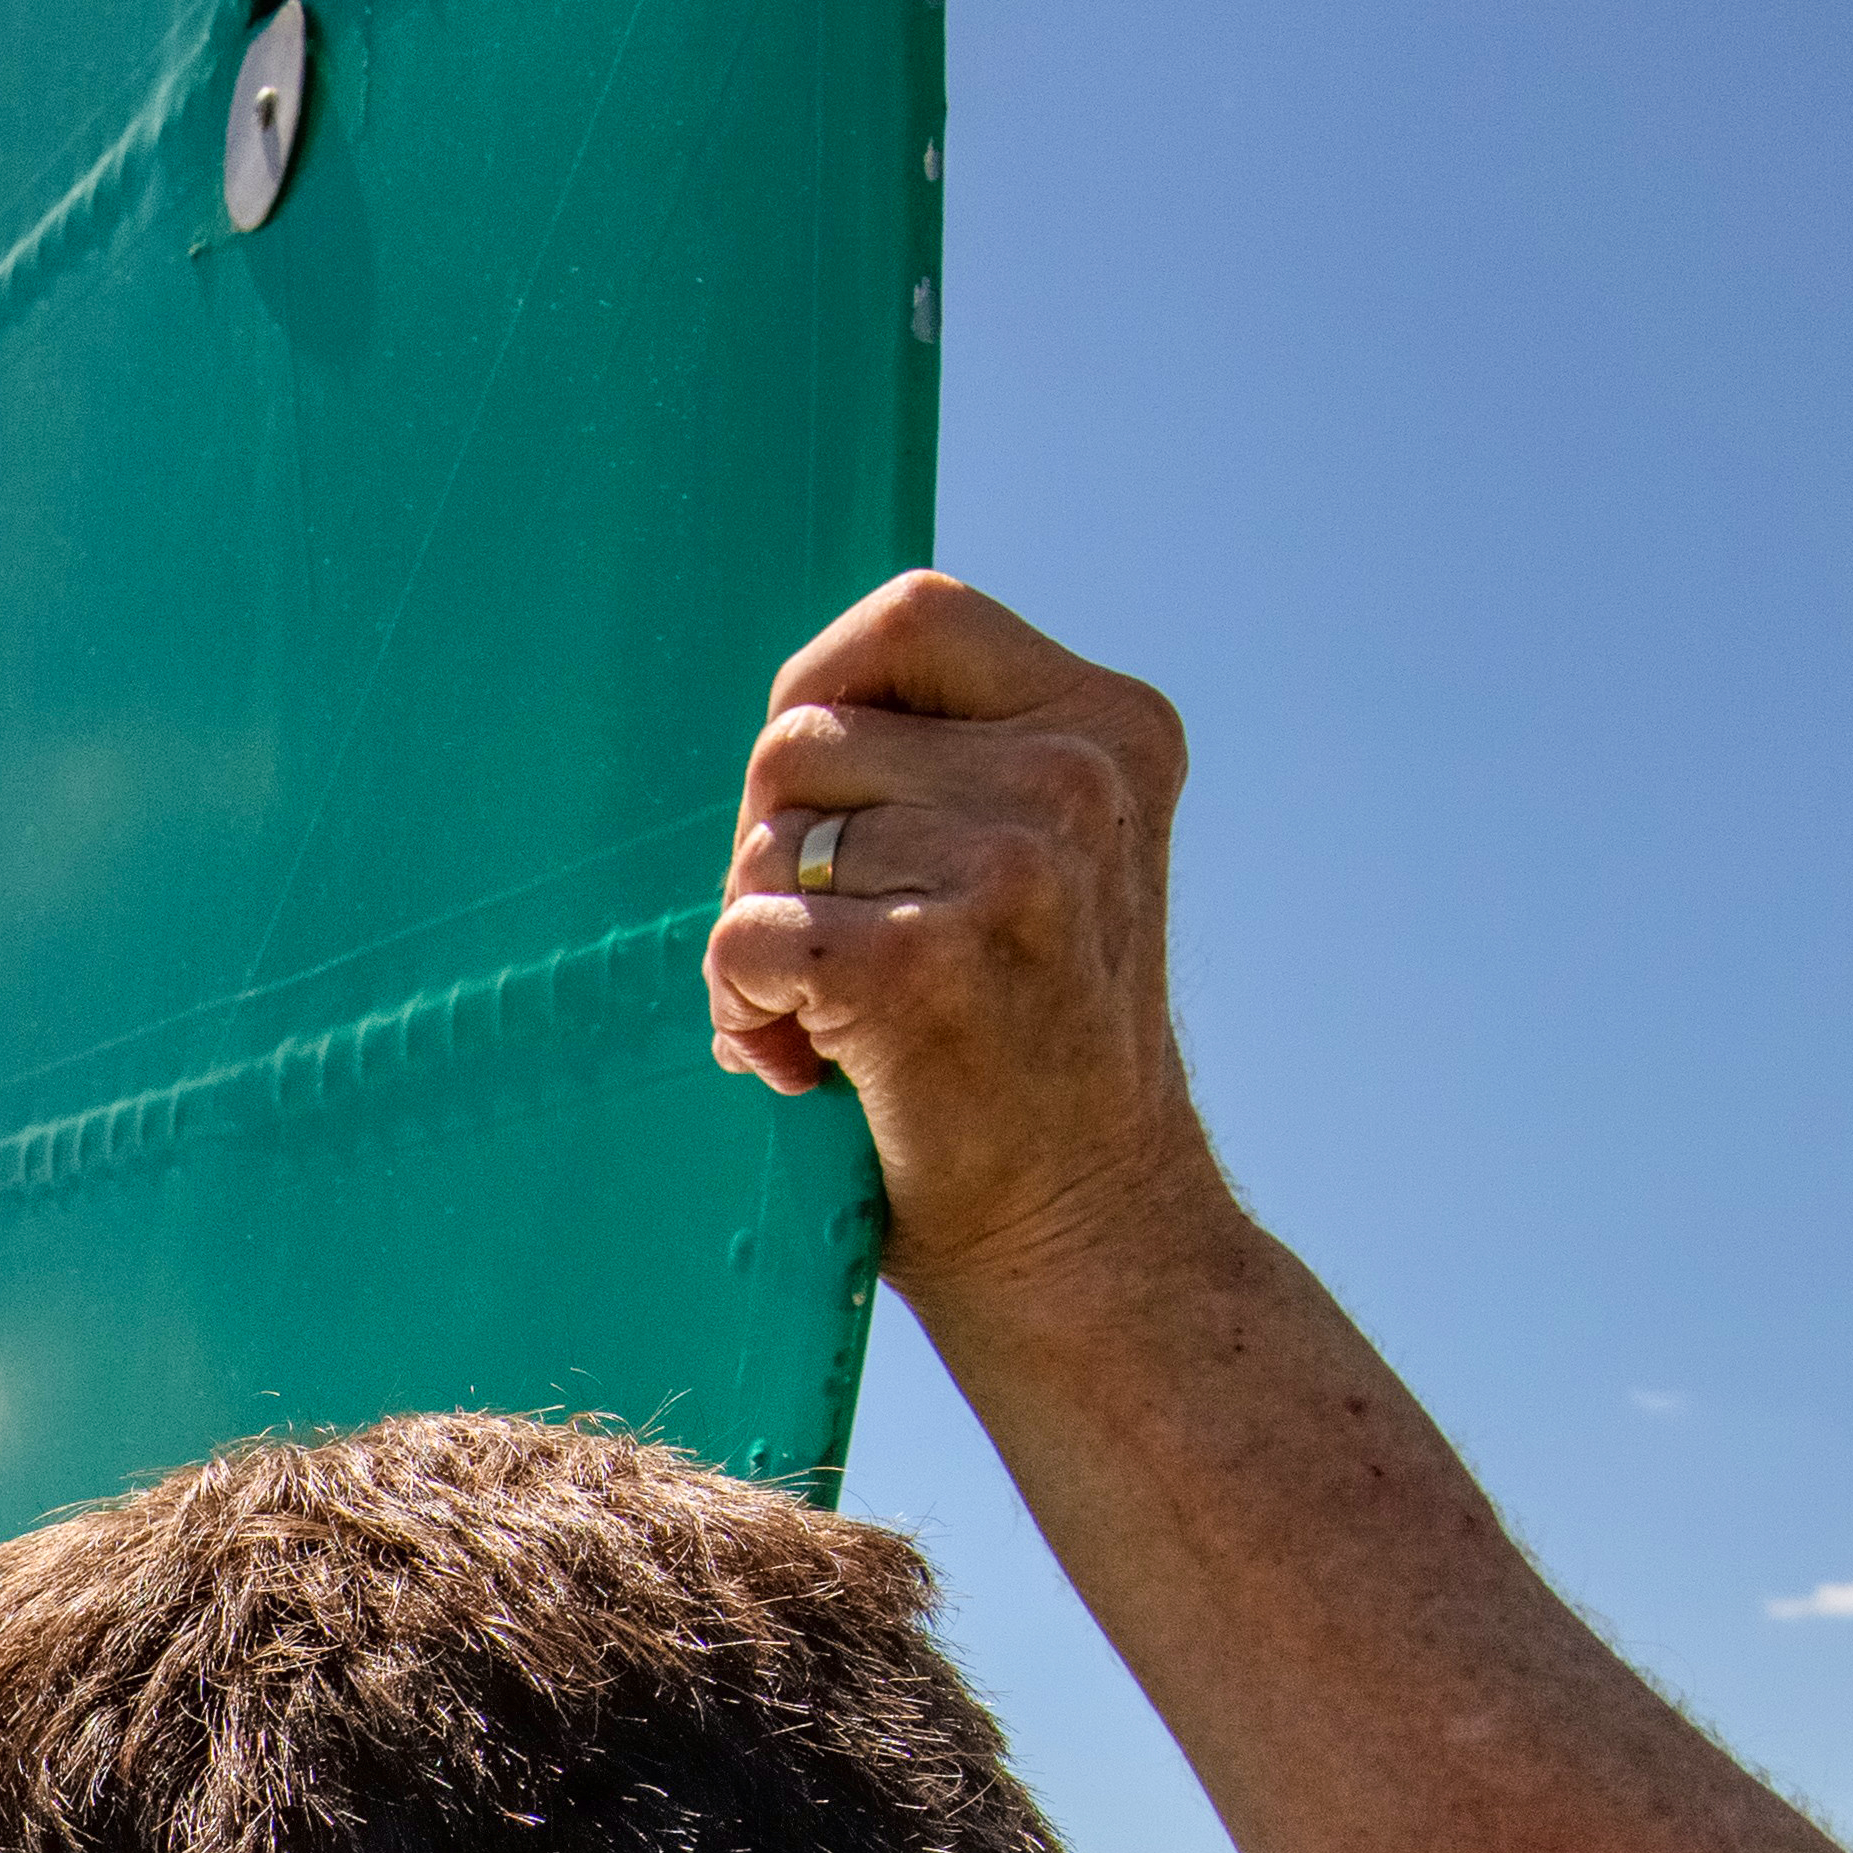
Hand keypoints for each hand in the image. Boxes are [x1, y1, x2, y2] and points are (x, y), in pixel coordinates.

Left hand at [702, 572, 1231, 1315]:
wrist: (1086, 1238)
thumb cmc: (1024, 1057)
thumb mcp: (1038, 861)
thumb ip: (950, 766)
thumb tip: (784, 718)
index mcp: (1110, 726)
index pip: (911, 614)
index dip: (820, 693)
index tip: (815, 810)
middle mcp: (1075, 776)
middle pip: (804, 736)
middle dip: (771, 848)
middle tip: (821, 958)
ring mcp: (1010, 865)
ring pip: (765, 840)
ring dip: (756, 939)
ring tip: (826, 1028)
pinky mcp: (924, 964)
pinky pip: (745, 933)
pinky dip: (742, 1004)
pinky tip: (804, 1066)